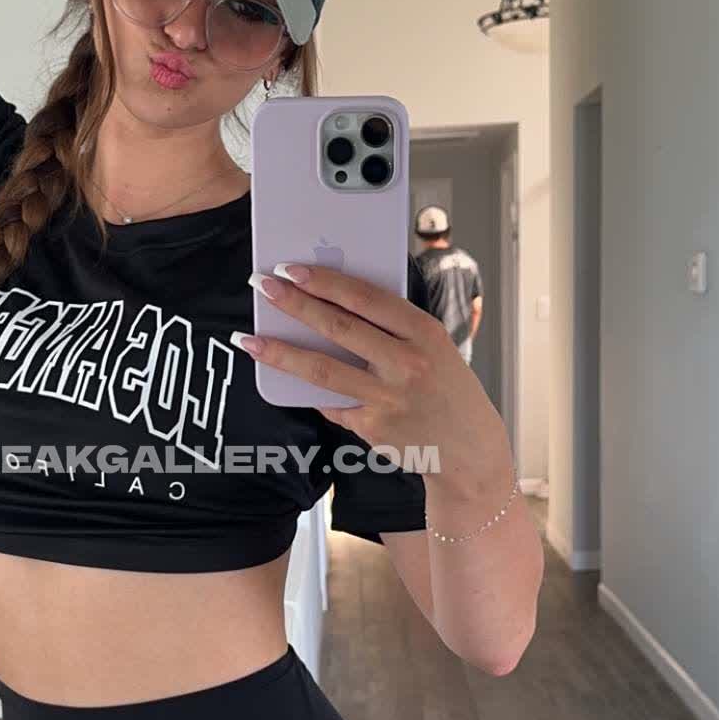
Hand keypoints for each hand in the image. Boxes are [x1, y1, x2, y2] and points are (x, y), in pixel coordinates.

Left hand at [246, 262, 513, 504]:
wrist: (469, 451)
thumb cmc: (448, 390)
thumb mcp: (435, 348)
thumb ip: (393, 329)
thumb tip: (333, 306)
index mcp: (424, 333)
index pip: (367, 298)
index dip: (326, 282)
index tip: (293, 268)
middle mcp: (407, 364)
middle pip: (339, 329)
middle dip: (294, 305)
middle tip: (261, 287)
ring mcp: (388, 399)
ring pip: (322, 370)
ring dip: (280, 352)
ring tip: (249, 338)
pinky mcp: (372, 427)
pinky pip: (331, 403)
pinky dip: (309, 391)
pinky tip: (283, 379)